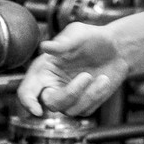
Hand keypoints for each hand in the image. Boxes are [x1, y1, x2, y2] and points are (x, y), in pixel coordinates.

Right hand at [16, 23, 131, 117]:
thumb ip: (62, 43)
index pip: (27, 91)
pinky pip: (86, 109)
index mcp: (43, 70)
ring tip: (102, 76)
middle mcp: (52, 86)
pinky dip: (96, 95)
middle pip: (51, 103)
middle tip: (86, 75)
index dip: (28, 102)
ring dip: (88, 94)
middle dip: (70, 93)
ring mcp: (68, 98)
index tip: (37, 110)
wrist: (116, 48)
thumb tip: (44, 46)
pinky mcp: (84, 105)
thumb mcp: (78, 34)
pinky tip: (104, 80)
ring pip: (70, 109)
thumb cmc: (92, 38)